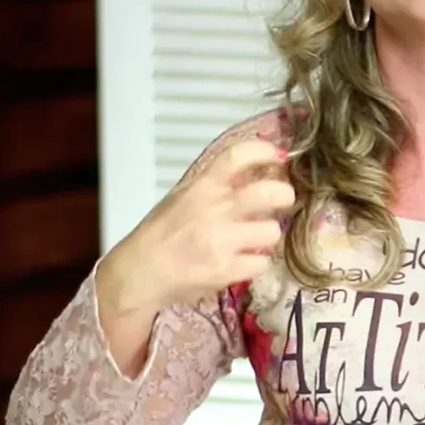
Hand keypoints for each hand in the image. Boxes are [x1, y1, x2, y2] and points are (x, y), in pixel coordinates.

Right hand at [99, 139, 295, 314]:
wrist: (139, 274)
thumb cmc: (163, 233)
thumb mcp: (185, 196)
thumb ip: (218, 185)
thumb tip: (260, 172)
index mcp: (203, 186)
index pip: (238, 155)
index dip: (264, 151)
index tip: (278, 156)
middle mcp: (215, 209)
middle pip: (273, 193)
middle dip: (285, 196)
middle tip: (281, 202)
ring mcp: (222, 241)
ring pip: (273, 231)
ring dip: (266, 237)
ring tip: (251, 240)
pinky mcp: (226, 270)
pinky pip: (262, 263)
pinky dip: (254, 264)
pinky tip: (240, 263)